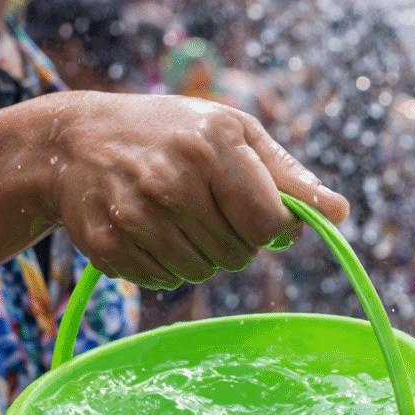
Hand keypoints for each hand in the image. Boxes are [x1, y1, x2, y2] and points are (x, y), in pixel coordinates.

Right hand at [38, 92, 349, 288]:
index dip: (272, 229)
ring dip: (199, 255)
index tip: (261, 217)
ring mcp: (136, 215)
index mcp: (213, 143)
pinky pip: (164, 282)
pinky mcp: (109, 245)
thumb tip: (339, 213)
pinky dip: (164, 265)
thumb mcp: (232, 132)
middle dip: (233, 240)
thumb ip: (288, 174)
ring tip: (174, 216)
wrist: (74, 142)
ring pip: (201, 273)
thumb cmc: (171, 134)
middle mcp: (173, 178)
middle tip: (206, 208)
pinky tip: (147, 229)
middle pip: (238, 255)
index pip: (269, 225)